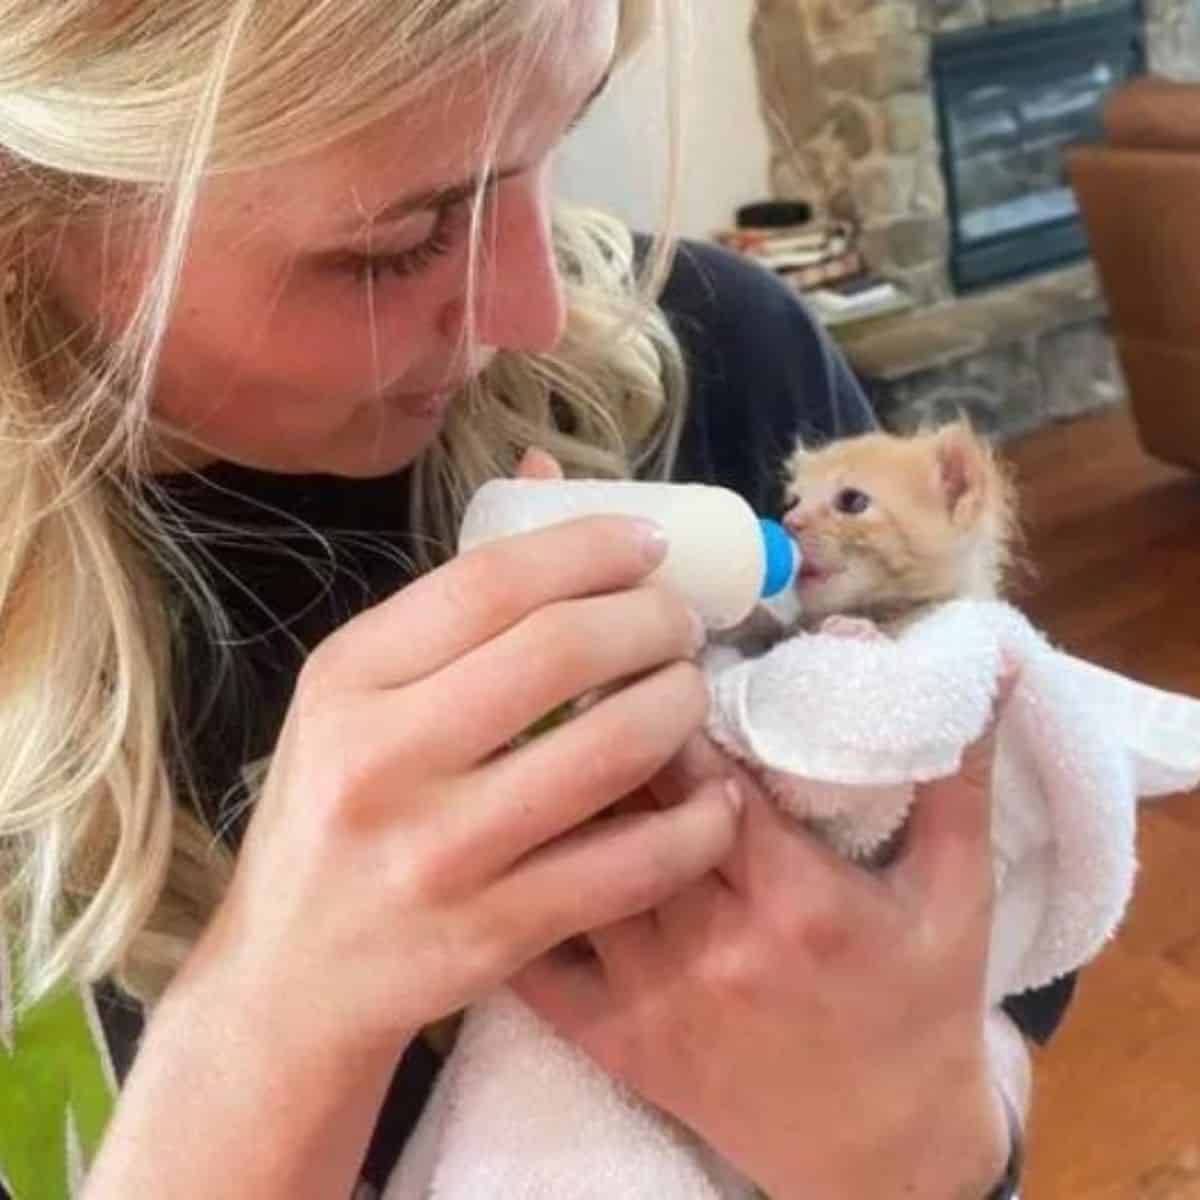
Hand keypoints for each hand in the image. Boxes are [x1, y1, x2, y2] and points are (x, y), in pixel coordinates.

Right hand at [178, 450, 737, 1062]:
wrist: (292, 982)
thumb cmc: (333, 816)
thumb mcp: (358, 697)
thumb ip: (453, 600)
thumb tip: (545, 475)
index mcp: (348, 678)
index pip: (490, 581)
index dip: (590, 548)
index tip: (649, 545)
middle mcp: (384, 757)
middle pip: (561, 651)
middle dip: (654, 620)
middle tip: (682, 624)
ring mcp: (438, 852)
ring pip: (608, 751)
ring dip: (682, 706)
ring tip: (692, 692)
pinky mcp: (492, 933)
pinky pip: (629, 865)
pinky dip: (696, 823)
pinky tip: (715, 801)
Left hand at [514, 702, 1013, 1199]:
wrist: (880, 1155)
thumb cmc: (920, 1009)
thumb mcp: (959, 894)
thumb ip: (955, 776)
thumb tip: (984, 664)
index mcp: (795, 900)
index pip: (703, 776)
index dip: (668, 706)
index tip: (652, 658)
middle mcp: (712, 945)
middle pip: (628, 809)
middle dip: (602, 734)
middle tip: (583, 676)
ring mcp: (653, 996)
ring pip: (572, 866)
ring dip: (555, 798)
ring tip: (537, 736)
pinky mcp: (615, 1040)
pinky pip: (533, 964)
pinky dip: (511, 898)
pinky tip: (499, 844)